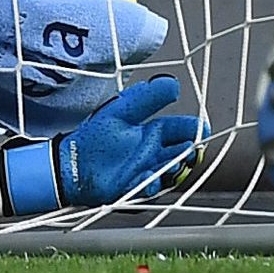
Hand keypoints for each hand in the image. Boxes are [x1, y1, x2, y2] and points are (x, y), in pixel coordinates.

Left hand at [47, 76, 204, 204]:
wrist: (71, 164)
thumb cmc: (95, 136)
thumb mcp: (122, 110)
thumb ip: (147, 97)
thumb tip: (173, 84)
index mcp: (154, 132)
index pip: (182, 129)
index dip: (194, 129)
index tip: (202, 130)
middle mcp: (154, 152)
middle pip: (182, 152)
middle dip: (189, 153)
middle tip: (187, 152)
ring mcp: (146, 171)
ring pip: (170, 172)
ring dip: (173, 170)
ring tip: (170, 165)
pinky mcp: (135, 189)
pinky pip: (149, 189)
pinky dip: (151, 185)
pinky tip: (148, 180)